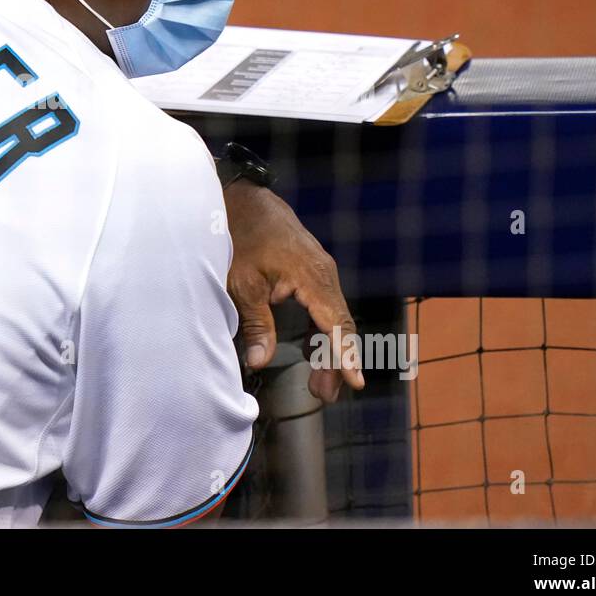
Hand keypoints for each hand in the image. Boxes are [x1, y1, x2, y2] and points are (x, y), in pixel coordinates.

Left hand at [222, 179, 364, 401]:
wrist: (243, 199)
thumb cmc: (240, 237)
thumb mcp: (242, 284)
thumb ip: (256, 324)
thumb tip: (259, 362)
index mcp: (312, 277)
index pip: (336, 324)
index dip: (344, 355)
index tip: (355, 381)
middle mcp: (325, 274)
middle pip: (340, 325)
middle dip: (337, 362)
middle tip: (325, 396)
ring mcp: (322, 272)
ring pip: (334, 318)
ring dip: (330, 350)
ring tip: (321, 386)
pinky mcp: (313, 272)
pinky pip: (325, 307)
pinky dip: (323, 332)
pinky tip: (316, 354)